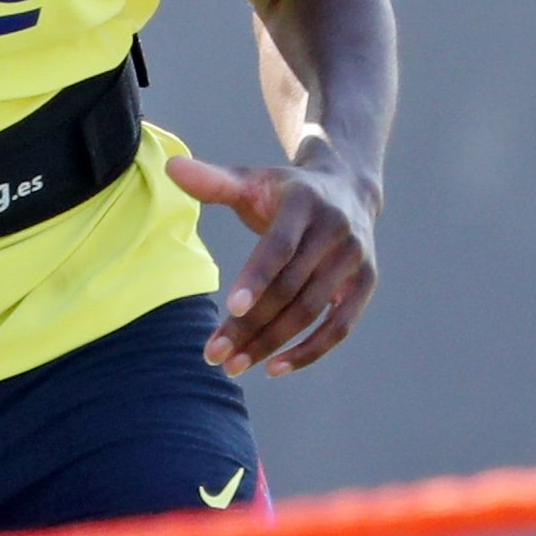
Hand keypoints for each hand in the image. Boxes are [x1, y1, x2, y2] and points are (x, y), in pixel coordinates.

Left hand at [168, 144, 378, 375]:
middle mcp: (336, 230)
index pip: (279, 246)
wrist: (349, 187)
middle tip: (214, 354)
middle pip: (290, 288)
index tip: (230, 308)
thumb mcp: (253, 180)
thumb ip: (214, 181)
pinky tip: (275, 368)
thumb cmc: (287, 191)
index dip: (256, 278)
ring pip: (311, 311)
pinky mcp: (365, 283)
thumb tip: (171, 167)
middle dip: (251, 324)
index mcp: (305, 203)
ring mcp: (355, 259)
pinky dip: (310, 351)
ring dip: (272, 343)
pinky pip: (340, 326)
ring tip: (235, 365)